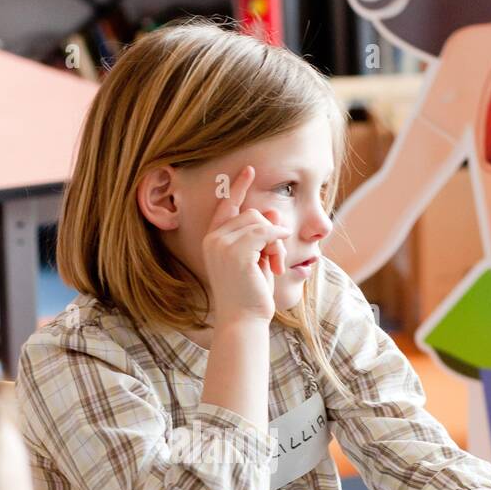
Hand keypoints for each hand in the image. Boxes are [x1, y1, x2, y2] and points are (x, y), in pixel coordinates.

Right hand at [201, 165, 290, 326]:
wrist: (243, 320)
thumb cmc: (250, 294)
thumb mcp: (257, 259)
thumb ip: (261, 236)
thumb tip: (273, 212)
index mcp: (213, 240)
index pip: (227, 205)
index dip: (239, 187)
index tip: (249, 169)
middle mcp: (213, 239)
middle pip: (252, 213)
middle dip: (271, 233)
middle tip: (276, 260)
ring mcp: (222, 244)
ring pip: (260, 222)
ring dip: (276, 243)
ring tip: (276, 266)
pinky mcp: (235, 252)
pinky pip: (265, 232)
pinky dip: (277, 243)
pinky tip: (277, 262)